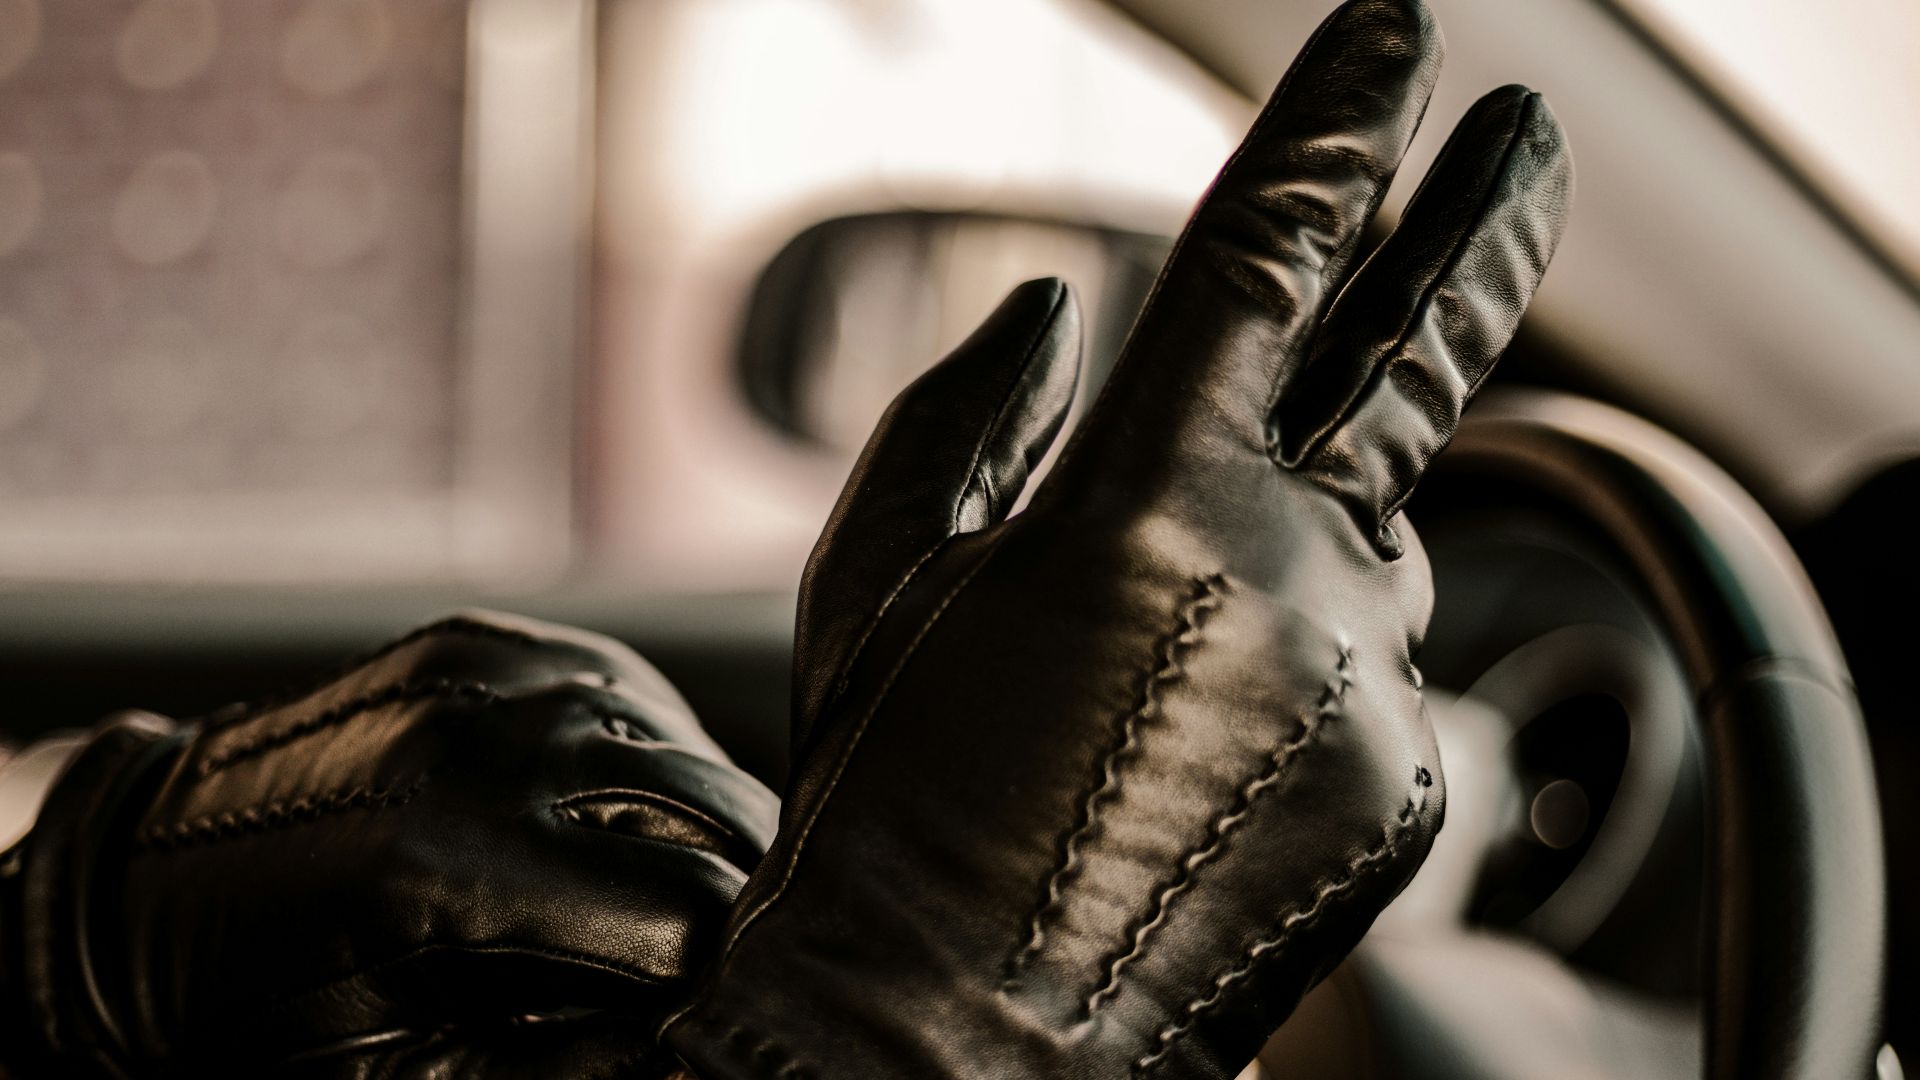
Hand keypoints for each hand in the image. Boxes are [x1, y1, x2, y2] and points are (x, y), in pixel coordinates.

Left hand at [0, 611, 777, 1077]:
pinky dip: (632, 756)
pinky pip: (615, 690)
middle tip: (697, 956)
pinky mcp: (476, 640)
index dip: (714, 972)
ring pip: (678, 744)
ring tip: (642, 889)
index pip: (686, 911)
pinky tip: (596, 809)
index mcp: (457, 866)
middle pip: (709, 813)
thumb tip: (691, 1051)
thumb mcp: (407, 1074)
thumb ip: (563, 1066)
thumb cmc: (257, 1013)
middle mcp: (482, 743)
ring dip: (692, 821)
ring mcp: (482, 674)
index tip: (698, 1004)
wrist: (134, 895)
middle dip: (727, 892)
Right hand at [666, 0, 1570, 1075]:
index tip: (1393, 34)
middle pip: (1419, 358)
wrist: (958, 1046)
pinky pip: (1377, 679)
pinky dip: (1305, 680)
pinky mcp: (1410, 784)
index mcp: (1140, 499)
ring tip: (1163, 672)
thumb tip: (1058, 312)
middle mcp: (1289, 573)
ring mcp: (1370, 684)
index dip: (1339, 124)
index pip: (1269, 253)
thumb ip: (961, 423)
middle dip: (1480, 224)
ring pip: (1377, 550)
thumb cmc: (891, 819)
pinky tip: (1194, 766)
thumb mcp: (875, 597)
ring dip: (1303, 552)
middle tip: (1531, 131)